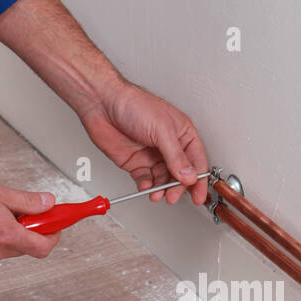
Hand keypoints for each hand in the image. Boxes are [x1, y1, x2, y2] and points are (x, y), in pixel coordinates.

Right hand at [0, 174, 61, 264]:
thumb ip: (27, 201)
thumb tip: (48, 204)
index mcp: (7, 235)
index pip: (43, 247)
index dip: (54, 234)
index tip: (56, 223)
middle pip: (24, 247)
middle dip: (28, 229)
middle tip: (23, 211)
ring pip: (4, 248)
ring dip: (6, 233)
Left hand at [78, 80, 208, 205]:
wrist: (102, 104)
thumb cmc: (133, 104)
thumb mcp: (161, 129)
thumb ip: (176, 156)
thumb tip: (189, 176)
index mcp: (181, 133)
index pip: (196, 160)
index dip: (199, 179)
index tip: (198, 196)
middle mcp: (168, 145)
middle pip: (180, 174)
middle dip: (178, 187)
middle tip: (173, 196)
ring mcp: (151, 154)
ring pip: (163, 179)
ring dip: (161, 189)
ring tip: (158, 194)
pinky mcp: (135, 162)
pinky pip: (145, 180)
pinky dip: (146, 186)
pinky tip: (145, 187)